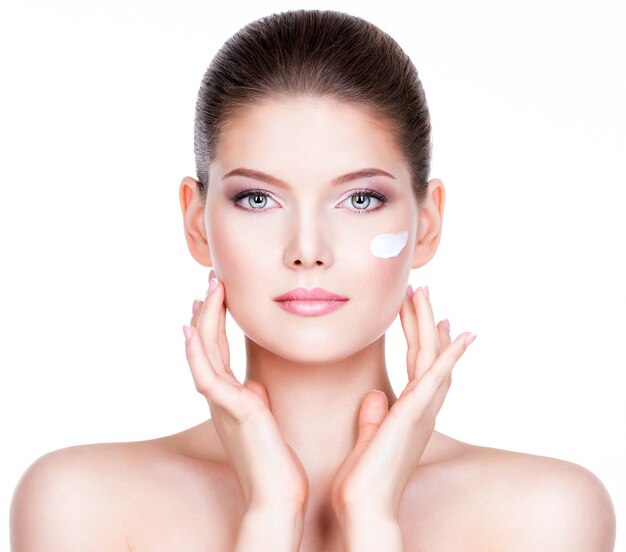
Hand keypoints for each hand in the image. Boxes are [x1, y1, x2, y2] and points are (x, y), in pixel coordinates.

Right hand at [183, 270, 308, 513]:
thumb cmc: (276, 464)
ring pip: (204, 353)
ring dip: (204, 320)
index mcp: (231, 398)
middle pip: (207, 346)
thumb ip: (255, 402)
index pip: (217, 353)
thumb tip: (256, 386)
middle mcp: (221, 398)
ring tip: (207, 290)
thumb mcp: (264, 423)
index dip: (214, 325)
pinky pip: (207, 376)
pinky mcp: (233, 412)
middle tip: (211, 282)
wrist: (278, 497)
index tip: (216, 299)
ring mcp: (223, 405)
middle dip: (208, 312)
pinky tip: (190, 328)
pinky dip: (196, 352)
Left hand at [330, 285, 474, 522]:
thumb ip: (373, 417)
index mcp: (411, 414)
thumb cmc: (363, 481)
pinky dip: (450, 354)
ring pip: (429, 356)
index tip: (428, 318)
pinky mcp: (414, 413)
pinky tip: (461, 333)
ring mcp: (421, 410)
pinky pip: (435, 376)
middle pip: (428, 356)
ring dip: (428, 323)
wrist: (364, 507)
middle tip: (421, 292)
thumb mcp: (367, 439)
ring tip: (423, 293)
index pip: (422, 369)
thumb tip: (375, 397)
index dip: (427, 342)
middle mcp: (422, 410)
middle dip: (425, 321)